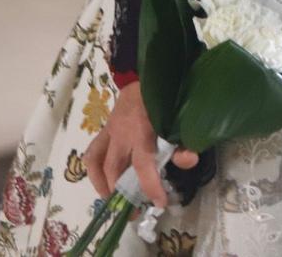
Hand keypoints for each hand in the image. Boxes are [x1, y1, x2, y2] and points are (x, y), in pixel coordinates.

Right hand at [83, 82, 198, 207]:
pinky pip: (92, 152)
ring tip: (113, 201)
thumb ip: (186, 139)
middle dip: (123, 194)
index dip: (150, 185)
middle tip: (134, 212)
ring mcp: (110, 129)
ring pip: (95, 162)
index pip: (142, 163)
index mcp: (141, 127)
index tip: (160, 203)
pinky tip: (103, 181)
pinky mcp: (105, 128)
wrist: (149, 69)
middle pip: (113, 168)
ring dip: (102, 184)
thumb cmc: (170, 92)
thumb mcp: (182, 115)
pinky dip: (94, 169)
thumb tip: (188, 160)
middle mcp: (120, 131)